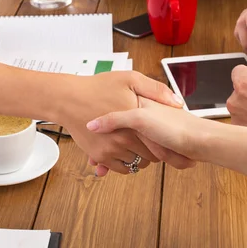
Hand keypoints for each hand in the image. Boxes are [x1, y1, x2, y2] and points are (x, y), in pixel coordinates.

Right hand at [59, 71, 194, 175]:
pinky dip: (126, 163)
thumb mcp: (130, 79)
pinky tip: (125, 151)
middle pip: (151, 157)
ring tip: (138, 146)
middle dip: (154, 151)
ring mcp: (111, 149)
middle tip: (152, 143)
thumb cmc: (98, 86)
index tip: (168, 141)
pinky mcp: (99, 156)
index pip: (161, 143)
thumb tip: (177, 102)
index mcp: (135, 121)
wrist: (69, 99)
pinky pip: (121, 168)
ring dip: (139, 158)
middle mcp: (124, 139)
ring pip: (137, 164)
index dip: (167, 145)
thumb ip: (156, 90)